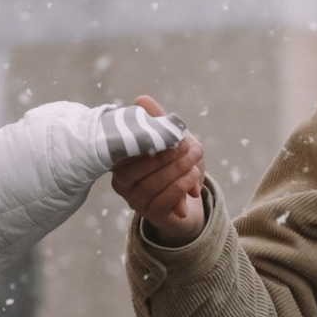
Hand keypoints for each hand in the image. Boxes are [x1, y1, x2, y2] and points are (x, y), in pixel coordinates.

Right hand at [110, 95, 206, 242]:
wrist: (191, 196)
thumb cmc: (176, 162)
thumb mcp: (171, 137)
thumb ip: (157, 119)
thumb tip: (141, 99)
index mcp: (120, 159)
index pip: (124, 150)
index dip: (144, 139)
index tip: (169, 131)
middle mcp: (121, 182)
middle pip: (135, 170)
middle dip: (165, 155)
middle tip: (190, 144)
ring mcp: (135, 201)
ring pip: (150, 186)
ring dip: (177, 169)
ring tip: (195, 157)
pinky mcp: (152, 216)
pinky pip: (162, 202)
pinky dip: (180, 186)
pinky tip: (194, 174)